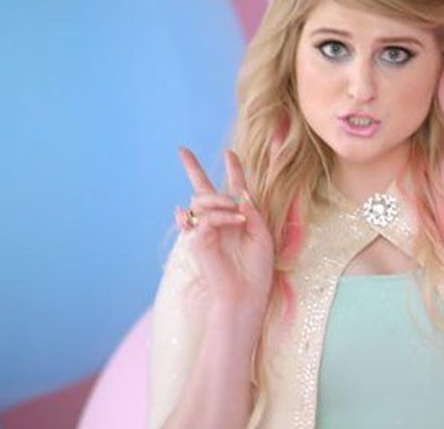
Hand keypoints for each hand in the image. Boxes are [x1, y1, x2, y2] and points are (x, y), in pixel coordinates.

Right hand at [175, 146, 273, 310]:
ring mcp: (205, 230)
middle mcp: (218, 222)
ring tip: (237, 211)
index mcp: (237, 219)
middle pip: (202, 190)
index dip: (232, 169)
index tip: (229, 153)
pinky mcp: (197, 241)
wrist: (246, 293)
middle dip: (192, 168)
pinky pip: (206, 219)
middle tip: (181, 150)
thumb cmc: (256, 269)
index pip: (233, 189)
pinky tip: (237, 220)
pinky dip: (223, 216)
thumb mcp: (262, 234)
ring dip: (220, 199)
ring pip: (201, 200)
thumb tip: (238, 192)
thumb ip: (252, 211)